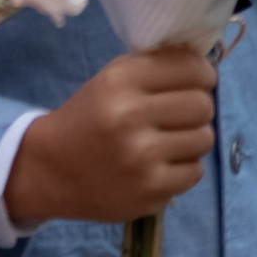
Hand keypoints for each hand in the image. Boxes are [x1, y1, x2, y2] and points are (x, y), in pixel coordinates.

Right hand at [2, 47, 216, 226]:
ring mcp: (140, 157)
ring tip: (170, 140)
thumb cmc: (89, 118)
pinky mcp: (148, 191)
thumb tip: (209, 65)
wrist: (48, 171)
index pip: (192, 68)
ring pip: (205, 138)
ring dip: (193, 139)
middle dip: (199, 108)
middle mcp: (129, 116)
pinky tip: (162, 165)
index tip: (199, 81)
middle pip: (203, 105)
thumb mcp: (113, 79)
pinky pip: (196, 171)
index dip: (203, 73)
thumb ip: (157, 66)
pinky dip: (184, 168)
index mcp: (120, 81)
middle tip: (182, 115)